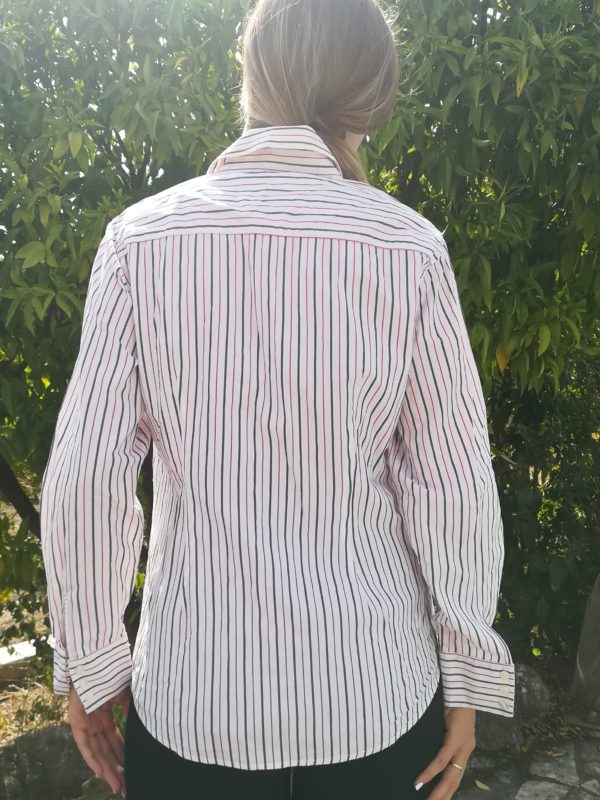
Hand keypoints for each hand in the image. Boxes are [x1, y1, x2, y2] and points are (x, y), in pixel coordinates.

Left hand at [68, 682, 130, 796]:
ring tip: (117, 785)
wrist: (96, 657)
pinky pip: (84, 744)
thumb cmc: (111, 671)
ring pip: (97, 751)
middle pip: (107, 750)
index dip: (123, 756)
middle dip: (117, 769)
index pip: (115, 741)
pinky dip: (92, 758)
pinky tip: (102, 772)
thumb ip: (129, 710)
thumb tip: (139, 726)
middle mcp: (95, 722)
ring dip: (107, 769)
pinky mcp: (76, 721)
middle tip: (126, 786)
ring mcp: (85, 722)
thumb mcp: (126, 693)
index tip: (132, 771)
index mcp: (106, 714)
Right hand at [413, 706, 475, 798]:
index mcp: (465, 747)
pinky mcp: (454, 739)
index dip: (449, 789)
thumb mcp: (450, 723)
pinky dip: (430, 772)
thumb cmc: (453, 700)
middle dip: (444, 796)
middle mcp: (466, 750)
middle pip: (455, 780)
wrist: (463, 687)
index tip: (439, 798)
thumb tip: (431, 745)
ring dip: (438, 791)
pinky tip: (420, 781)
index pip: (457, 774)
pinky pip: (441, 761)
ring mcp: (462, 746)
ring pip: (450, 776)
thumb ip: (445, 736)